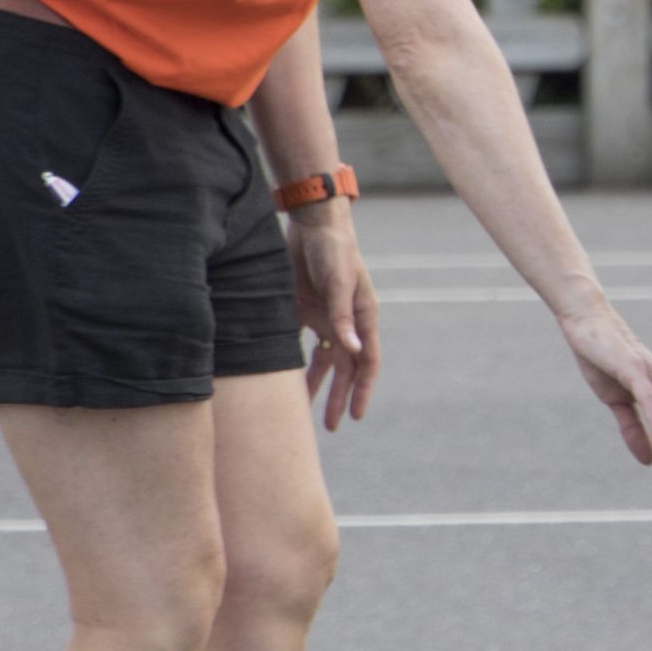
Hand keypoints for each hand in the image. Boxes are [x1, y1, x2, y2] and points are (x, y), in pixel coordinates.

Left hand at [292, 209, 378, 430]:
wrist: (311, 223)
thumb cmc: (332, 249)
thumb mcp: (338, 281)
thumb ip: (342, 316)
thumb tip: (351, 351)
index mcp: (362, 317)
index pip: (366, 362)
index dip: (362, 390)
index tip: (355, 416)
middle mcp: (347, 322)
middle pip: (345, 368)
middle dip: (339, 397)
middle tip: (332, 427)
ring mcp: (326, 318)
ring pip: (323, 361)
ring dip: (317, 385)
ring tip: (306, 412)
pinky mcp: (306, 311)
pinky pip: (302, 345)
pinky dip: (296, 364)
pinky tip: (285, 381)